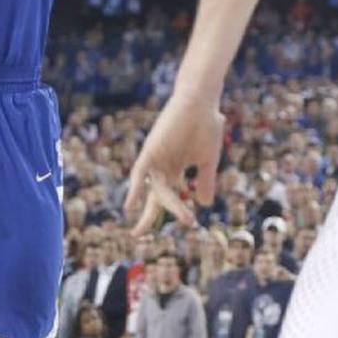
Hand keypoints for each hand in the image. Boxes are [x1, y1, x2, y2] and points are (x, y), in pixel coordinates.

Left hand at [123, 90, 224, 234]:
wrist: (201, 102)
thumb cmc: (206, 126)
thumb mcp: (207, 160)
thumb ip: (205, 181)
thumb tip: (205, 205)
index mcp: (175, 168)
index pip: (171, 195)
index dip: (176, 211)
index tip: (189, 224)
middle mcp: (162, 166)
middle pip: (154, 196)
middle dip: (147, 217)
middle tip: (138, 236)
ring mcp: (156, 158)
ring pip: (154, 189)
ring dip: (153, 208)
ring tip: (142, 229)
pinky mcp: (151, 150)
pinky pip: (140, 173)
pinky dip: (135, 189)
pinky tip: (130, 206)